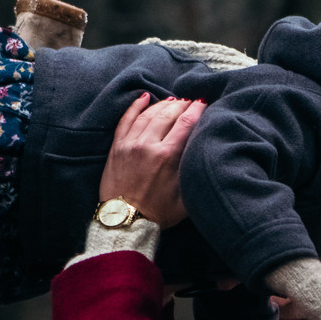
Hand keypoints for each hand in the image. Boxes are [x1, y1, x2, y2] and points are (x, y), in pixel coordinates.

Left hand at [101, 94, 202, 227]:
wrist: (125, 222)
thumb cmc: (158, 213)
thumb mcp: (186, 197)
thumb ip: (193, 171)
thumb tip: (203, 152)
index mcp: (168, 156)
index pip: (186, 123)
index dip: (197, 110)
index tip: (203, 103)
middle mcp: (148, 145)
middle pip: (168, 114)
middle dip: (182, 105)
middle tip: (190, 101)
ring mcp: (130, 144)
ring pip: (148, 114)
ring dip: (163, 104)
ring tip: (174, 100)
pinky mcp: (117, 147)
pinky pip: (126, 120)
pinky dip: (135, 106)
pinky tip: (144, 98)